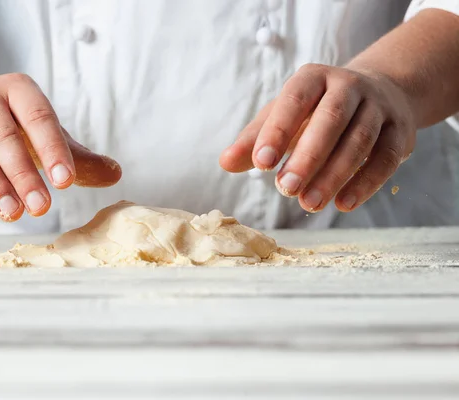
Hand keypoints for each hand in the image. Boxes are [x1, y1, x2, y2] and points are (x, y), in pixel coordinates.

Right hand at [0, 73, 120, 220]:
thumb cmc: (10, 127)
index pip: (39, 118)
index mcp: (19, 90)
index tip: (66, 181)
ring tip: (12, 213)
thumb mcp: (45, 135)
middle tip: (41, 207)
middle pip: (5, 136)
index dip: (53, 149)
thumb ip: (78, 158)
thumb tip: (115, 174)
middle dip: (23, 174)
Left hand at [220, 64, 415, 212]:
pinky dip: (365, 183)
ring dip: (333, 175)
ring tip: (308, 204)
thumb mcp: (282, 118)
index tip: (260, 163)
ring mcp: (378, 106)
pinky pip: (385, 159)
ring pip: (359, 140)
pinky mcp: (400, 131)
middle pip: (330, 120)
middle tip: (285, 189)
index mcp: (313, 79)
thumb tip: (225, 162)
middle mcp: (348, 86)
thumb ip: (254, 140)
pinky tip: (343, 204)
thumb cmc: (315, 111)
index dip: (277, 130)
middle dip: (307, 157)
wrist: (378, 94)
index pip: (294, 100)